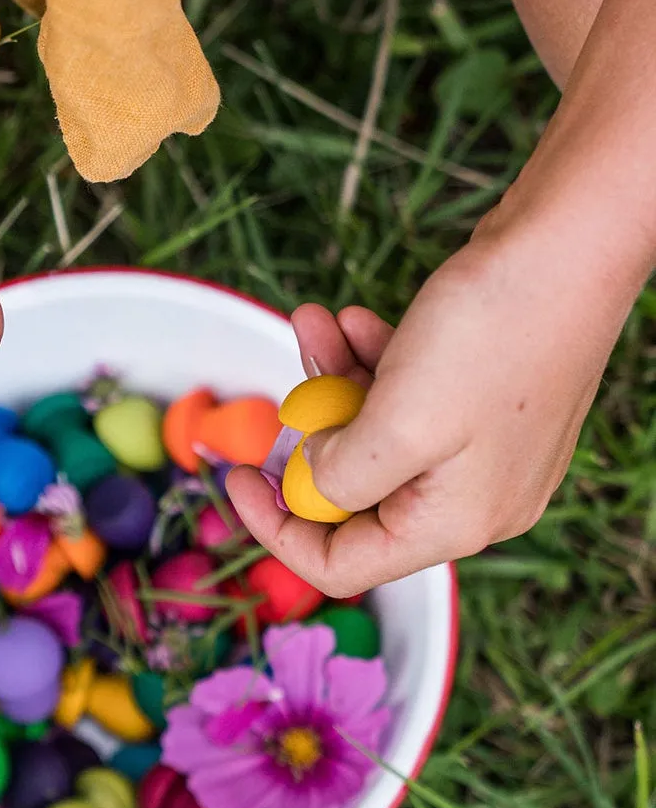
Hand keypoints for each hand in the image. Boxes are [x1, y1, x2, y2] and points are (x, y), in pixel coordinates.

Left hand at [225, 214, 627, 594]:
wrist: (572, 243)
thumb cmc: (493, 334)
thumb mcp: (396, 423)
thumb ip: (339, 475)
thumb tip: (310, 480)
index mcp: (454, 522)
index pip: (341, 564)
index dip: (276, 527)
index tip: (235, 475)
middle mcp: (471, 498)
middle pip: (352, 497)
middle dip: (308, 436)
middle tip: (284, 388)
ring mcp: (478, 448)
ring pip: (371, 434)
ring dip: (330, 382)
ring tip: (314, 324)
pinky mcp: (479, 400)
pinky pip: (401, 397)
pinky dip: (367, 362)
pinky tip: (354, 319)